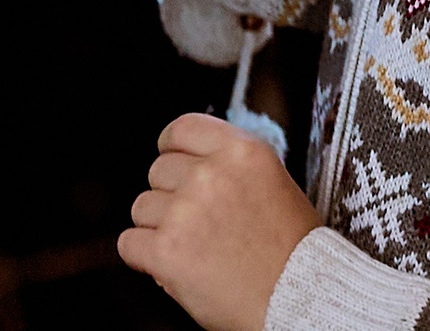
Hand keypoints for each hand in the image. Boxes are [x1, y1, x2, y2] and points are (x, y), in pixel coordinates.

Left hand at [122, 113, 321, 330]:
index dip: (171, 147)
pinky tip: (169, 265)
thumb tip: (190, 163)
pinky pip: (129, 243)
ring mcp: (185, 212)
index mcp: (242, 152)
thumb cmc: (293, 251)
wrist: (300, 300)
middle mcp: (211, 174)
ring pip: (141, 207)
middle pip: (158, 170)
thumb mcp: (274, 184)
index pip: (183, 128)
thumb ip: (232, 168)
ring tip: (192, 249)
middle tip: (195, 223)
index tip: (171, 160)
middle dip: (170, 196)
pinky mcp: (166, 251)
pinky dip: (143, 257)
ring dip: (158, 228)